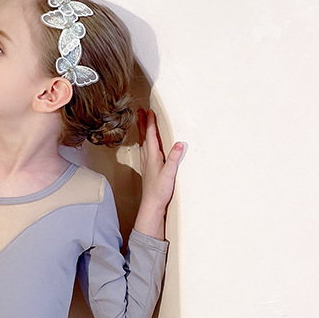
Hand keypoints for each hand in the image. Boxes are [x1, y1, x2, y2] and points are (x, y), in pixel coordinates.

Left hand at [134, 108, 186, 239]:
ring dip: (143, 132)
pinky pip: (145, 150)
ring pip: (143, 143)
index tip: (149, 111)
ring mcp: (146, 164)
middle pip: (144, 137)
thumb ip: (173, 158)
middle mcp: (147, 158)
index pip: (151, 136)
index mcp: (152, 157)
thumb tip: (178, 144)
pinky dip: (145, 143)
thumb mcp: (169, 174)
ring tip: (142, 123)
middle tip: (140, 111)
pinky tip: (146, 145)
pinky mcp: (148, 169)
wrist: (151, 205)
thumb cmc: (159, 191)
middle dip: (142, 123)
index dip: (150, 123)